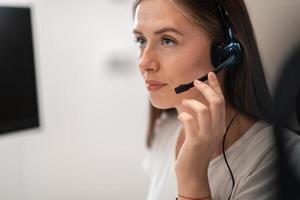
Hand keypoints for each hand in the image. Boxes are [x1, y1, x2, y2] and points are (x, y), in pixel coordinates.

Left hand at [176, 72, 225, 195]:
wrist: (193, 171)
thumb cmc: (195, 150)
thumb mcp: (203, 133)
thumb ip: (201, 119)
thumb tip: (190, 102)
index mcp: (219, 126)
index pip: (221, 101)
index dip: (216, 86)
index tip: (210, 74)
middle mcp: (216, 129)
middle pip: (216, 102)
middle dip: (206, 88)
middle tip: (196, 81)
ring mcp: (207, 135)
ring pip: (204, 109)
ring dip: (192, 102)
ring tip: (184, 102)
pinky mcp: (195, 141)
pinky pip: (189, 121)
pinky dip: (183, 115)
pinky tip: (180, 117)